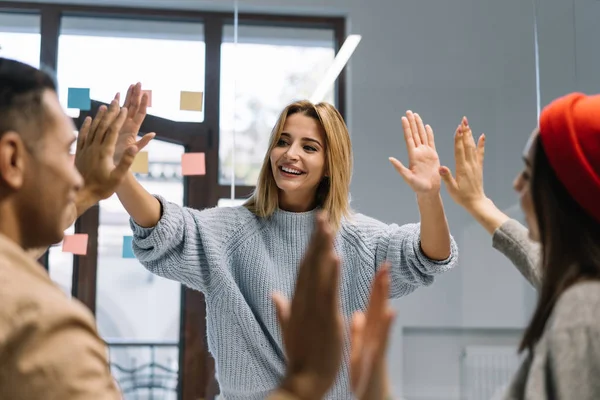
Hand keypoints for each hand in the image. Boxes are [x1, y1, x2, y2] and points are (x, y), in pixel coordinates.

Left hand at [75, 99, 137, 201]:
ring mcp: (86, 149)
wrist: (82, 195)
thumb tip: (133, 146)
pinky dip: (86, 125)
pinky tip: (88, 119)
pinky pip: (82, 135)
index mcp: (104, 152)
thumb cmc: (103, 188)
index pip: (112, 131)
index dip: (119, 119)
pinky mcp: (80, 153)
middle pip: (103, 126)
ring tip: (105, 106)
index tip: (124, 109)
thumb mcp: (118, 177)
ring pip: (92, 128)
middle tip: (116, 101)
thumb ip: (126, 161)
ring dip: (99, 116)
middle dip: (110, 113)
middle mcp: (94, 148)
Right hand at [113, 82, 154, 164]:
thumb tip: (153, 133)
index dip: (142, 103)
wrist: (113, 171)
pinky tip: (116, 96)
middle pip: (133, 108)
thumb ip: (142, 143)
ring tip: (130, 85)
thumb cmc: (122, 164)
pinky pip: (114, 114)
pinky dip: (115, 105)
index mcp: (132, 131)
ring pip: (125, 109)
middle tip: (138, 82)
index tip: (145, 92)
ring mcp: (120, 127)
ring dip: (127, 97)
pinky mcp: (112, 129)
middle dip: (135, 95)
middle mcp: (128, 127)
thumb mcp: (133, 152)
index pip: (139, 114)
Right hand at [273, 212, 342, 399]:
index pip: (304, 268)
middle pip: (310, 263)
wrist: (303, 382)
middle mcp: (303, 301)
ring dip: (323, 248)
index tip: (317, 228)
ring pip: (318, 272)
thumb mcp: (289, 329)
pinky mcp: (325, 319)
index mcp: (297, 302)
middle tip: (323, 215)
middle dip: (317, 238)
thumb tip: (273, 293)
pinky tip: (335, 256)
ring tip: (328, 226)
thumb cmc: (300, 356)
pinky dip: (331, 273)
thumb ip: (282, 309)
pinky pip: (328, 292)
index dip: (310, 246)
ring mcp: (313, 309)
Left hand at [351, 264, 394, 399]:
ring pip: (382, 318)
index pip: (371, 305)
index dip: (374, 287)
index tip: (377, 267)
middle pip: (378, 307)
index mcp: (367, 334)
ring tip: (385, 279)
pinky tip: (391, 312)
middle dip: (381, 286)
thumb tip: (357, 313)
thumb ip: (358, 332)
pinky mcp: (377, 359)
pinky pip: (382, 340)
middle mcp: (375, 337)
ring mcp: (377, 347)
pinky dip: (386, 326)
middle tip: (385, 263)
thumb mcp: (358, 352)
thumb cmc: (363, 379)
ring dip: (384, 298)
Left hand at [390, 111, 441, 194]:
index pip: (409, 138)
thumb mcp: (408, 178)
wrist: (429, 190)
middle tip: (409, 111)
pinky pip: (431, 142)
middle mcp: (418, 152)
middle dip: (412, 122)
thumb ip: (399, 168)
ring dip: (419, 125)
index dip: (406, 128)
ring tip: (416, 115)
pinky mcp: (433, 155)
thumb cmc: (418, 187)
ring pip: (422, 135)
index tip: (403, 118)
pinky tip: (427, 126)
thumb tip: (390, 158)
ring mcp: (425, 153)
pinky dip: (429, 134)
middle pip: (415, 134)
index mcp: (412, 156)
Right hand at [439, 116, 487, 209]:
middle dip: (465, 132)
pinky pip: (480, 153)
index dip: (458, 139)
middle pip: (467, 145)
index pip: (459, 150)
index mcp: (462, 169)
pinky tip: (482, 136)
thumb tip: (441, 167)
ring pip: (473, 147)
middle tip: (463, 120)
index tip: (458, 128)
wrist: (476, 202)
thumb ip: (447, 177)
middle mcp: (470, 164)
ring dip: (470, 135)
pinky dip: (481, 144)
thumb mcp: (452, 189)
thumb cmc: (461, 197)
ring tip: (468, 124)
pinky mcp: (478, 167)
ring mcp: (475, 165)